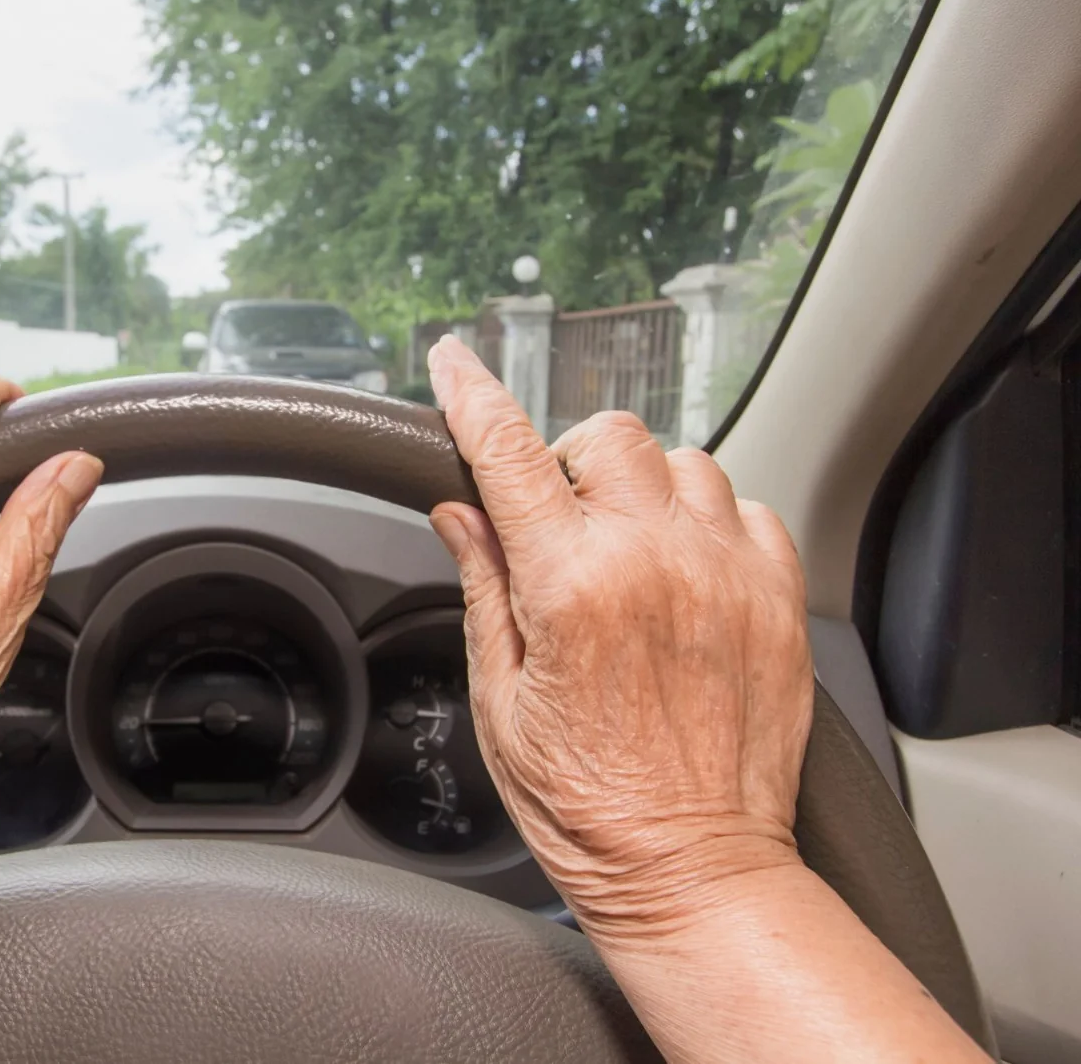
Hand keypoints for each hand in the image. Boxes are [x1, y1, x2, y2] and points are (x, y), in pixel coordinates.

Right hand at [426, 336, 811, 940]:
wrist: (695, 872)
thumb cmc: (590, 808)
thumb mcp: (502, 702)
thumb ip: (484, 588)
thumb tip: (460, 514)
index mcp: (572, 588)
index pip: (510, 455)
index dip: (473, 397)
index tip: (454, 362)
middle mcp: (656, 562)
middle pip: (608, 436)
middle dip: (571, 462)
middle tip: (557, 522)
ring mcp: (727, 574)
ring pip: (684, 461)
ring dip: (644, 488)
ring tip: (627, 552)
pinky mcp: (779, 599)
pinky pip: (748, 507)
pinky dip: (711, 520)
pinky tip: (686, 571)